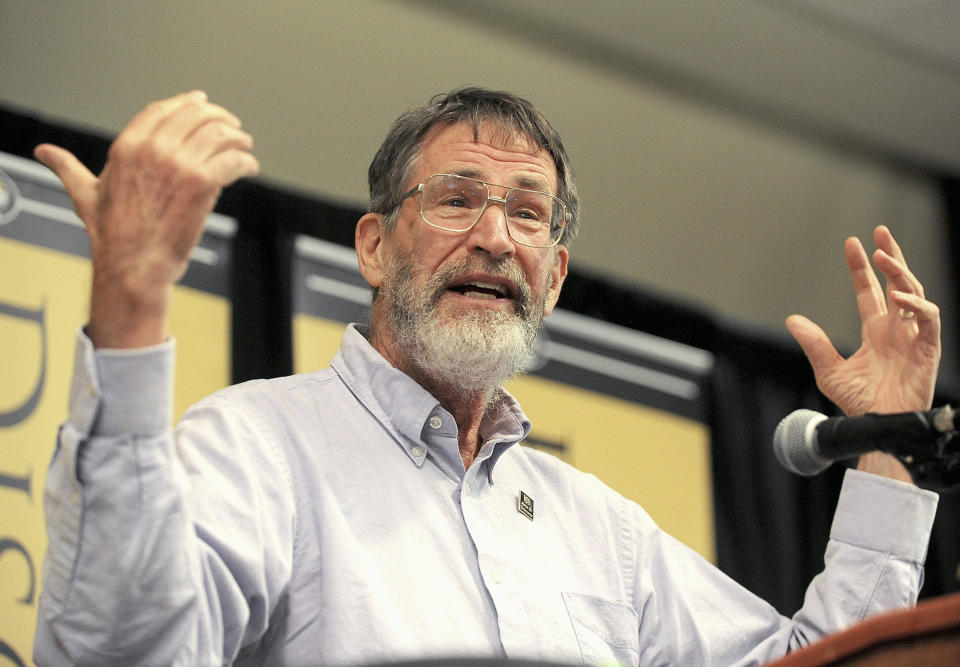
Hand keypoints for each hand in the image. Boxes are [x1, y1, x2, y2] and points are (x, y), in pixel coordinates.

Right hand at [34, 91, 259, 347]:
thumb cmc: (111, 235)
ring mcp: (180, 165)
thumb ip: (68, 167)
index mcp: (127, 146)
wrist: (133, 266)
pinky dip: (246, 161)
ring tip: (245, 147)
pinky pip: (233, 160)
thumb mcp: (85, 193)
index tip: (203, 103)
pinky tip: (249, 167)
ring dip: (238, 138)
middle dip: (219, 118)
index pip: (163, 109)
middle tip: (234, 129)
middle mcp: (154, 149)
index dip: (187, 103)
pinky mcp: (203, 184)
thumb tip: (44, 152)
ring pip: (220, 134)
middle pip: (196, 115)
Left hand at [786, 226, 940, 481]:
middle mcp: (896, 329)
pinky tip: (898, 295)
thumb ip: (814, 343)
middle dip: (890, 256)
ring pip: (914, 293)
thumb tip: (792, 319)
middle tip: (880, 231)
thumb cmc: (858, 403)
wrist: (876, 426)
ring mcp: (914, 337)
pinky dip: (917, 305)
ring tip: (884, 255)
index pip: (869, 291)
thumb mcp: (829, 370)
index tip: (852, 243)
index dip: (862, 268)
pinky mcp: (928, 349)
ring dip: (901, 272)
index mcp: (875, 331)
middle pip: (897, 283)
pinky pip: (929, 319)